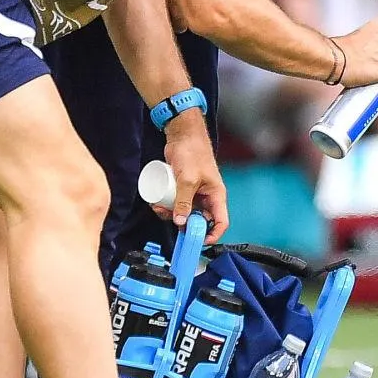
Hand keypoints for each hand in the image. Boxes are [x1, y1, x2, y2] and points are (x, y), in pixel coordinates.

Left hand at [158, 116, 228, 241]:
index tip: (198, 242)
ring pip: (184, 213)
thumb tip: (181, 223)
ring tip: (159, 207)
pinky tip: (157, 203)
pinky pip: (176, 204)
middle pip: (198, 220)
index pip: (220, 222)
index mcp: (216, 196)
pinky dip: (166, 207)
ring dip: (170, 214)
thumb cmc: (193, 152)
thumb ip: (184, 201)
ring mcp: (194, 194)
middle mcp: (206, 197)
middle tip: (170, 218)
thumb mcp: (188, 180)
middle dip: (182, 223)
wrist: (182, 135)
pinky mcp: (182, 189)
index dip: (212, 235)